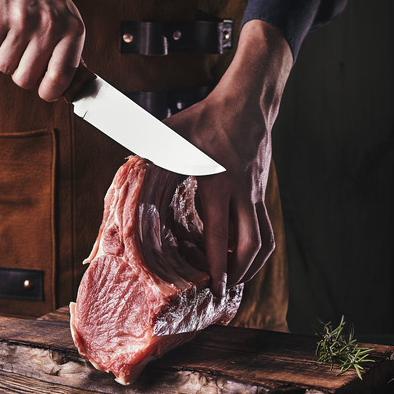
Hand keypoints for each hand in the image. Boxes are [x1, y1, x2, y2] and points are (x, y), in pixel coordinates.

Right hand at [0, 0, 84, 100]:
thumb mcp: (68, 19)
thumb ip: (69, 51)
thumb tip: (70, 86)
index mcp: (72, 30)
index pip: (60, 78)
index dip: (49, 92)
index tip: (44, 93)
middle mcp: (49, 26)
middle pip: (26, 79)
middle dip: (20, 74)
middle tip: (23, 58)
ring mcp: (22, 22)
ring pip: (5, 67)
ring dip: (6, 58)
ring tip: (14, 38)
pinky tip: (2, 27)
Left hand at [164, 20, 293, 296]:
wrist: (248, 102)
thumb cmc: (207, 117)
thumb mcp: (173, 134)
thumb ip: (151, 155)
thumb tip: (128, 170)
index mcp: (219, 183)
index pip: (220, 233)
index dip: (218, 264)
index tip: (215, 286)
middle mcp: (243, 192)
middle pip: (252, 244)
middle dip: (241, 273)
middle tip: (227, 290)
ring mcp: (257, 192)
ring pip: (265, 238)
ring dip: (254, 263)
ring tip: (238, 278)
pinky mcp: (263, 190)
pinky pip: (265, 226)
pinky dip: (256, 245)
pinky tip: (241, 250)